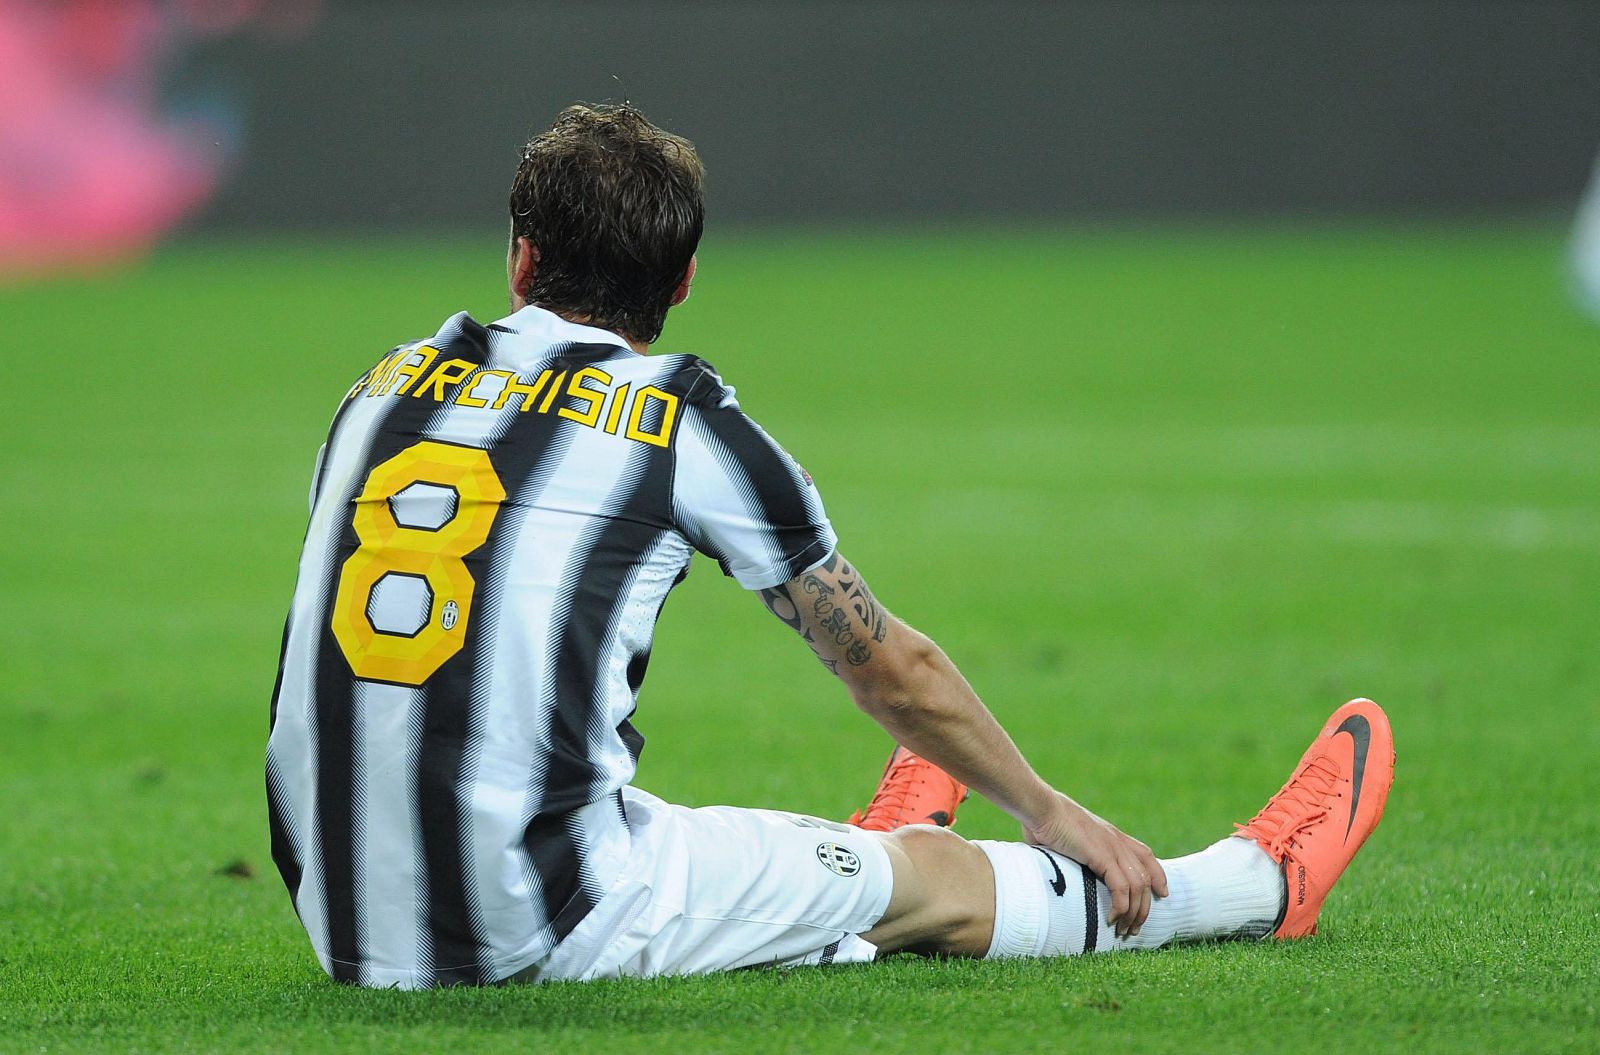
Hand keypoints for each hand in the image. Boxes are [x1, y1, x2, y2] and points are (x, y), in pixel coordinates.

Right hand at [1021, 792, 1168, 938]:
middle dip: (1144, 908)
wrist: (1042, 808)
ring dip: (1133, 913)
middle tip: (1133, 929)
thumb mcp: (1069, 838)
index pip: (1146, 856)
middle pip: (1146, 878)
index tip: (1161, 894)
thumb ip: (1074, 853)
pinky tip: (1110, 919)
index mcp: (1112, 835)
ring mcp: (1112, 848)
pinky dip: (1119, 907)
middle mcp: (1118, 841)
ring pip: (1138, 887)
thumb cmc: (1046, 821)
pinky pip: (1121, 888)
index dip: (1158, 876)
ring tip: (1122, 930)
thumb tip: (1060, 870)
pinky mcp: (1102, 856)